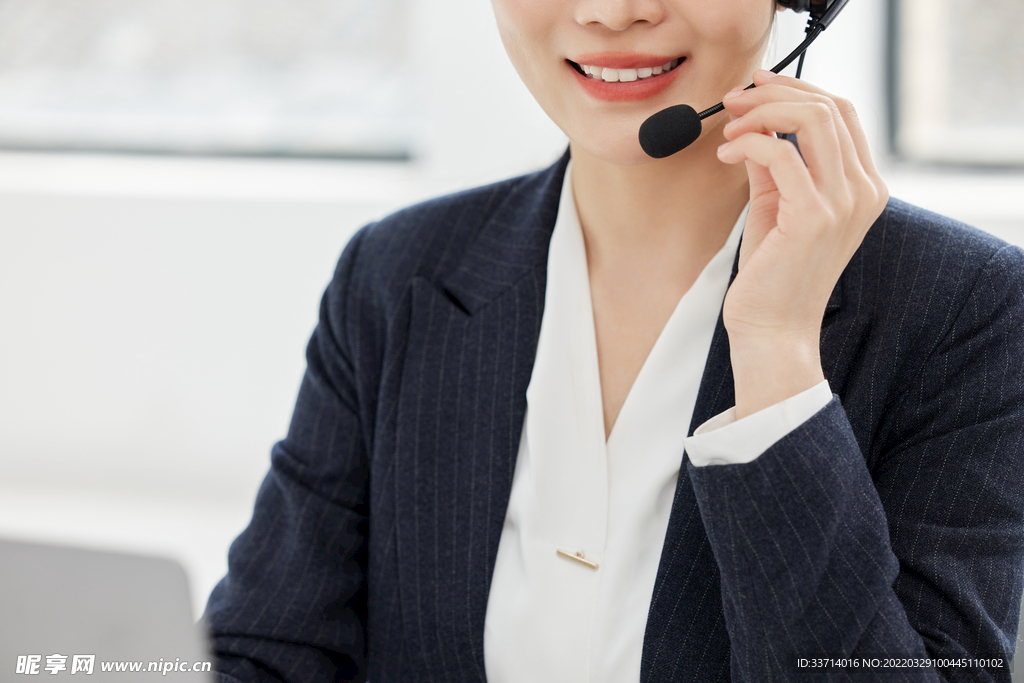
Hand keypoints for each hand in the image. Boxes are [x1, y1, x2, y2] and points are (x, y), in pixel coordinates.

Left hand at [716, 69, 887, 417]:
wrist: (772, 332)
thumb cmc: (771, 275)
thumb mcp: (777, 208)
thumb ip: (776, 167)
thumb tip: (757, 128)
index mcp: (863, 187)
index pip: (841, 112)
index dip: (797, 88)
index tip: (755, 87)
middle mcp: (864, 191)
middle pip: (829, 106)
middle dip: (774, 93)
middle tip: (733, 101)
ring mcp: (844, 203)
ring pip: (811, 118)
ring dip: (761, 112)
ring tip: (729, 127)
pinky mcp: (814, 216)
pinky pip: (780, 152)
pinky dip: (747, 143)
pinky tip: (726, 154)